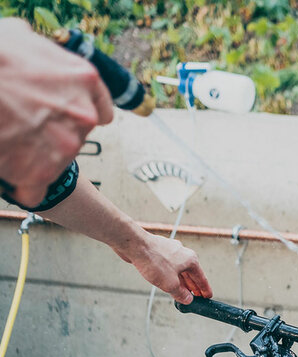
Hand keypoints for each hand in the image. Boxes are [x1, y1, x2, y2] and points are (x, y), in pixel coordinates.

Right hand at [0, 18, 113, 206]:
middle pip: (76, 136)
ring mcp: (65, 145)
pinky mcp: (41, 171)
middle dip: (53, 133)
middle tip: (21, 122)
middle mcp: (84, 115)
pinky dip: (23, 183)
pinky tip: (8, 169)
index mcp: (85, 80)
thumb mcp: (24, 38)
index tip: (62, 117)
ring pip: (56, 161)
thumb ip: (45, 60)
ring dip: (35, 156)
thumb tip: (41, 64)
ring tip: (8, 137)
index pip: (101, 112)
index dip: (78, 115)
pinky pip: (36, 189)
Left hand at [124, 234, 213, 304]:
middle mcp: (183, 253)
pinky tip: (167, 281)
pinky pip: (169, 266)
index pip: (201, 278)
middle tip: (195, 297)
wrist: (134, 245)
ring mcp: (171, 251)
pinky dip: (171, 275)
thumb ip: (181, 294)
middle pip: (191, 274)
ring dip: (181, 281)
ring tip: (182, 292)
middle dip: (193, 286)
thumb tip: (188, 299)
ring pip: (179, 269)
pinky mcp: (159, 251)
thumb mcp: (170, 284)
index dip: (205, 289)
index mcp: (191, 260)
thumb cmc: (154, 261)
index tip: (207, 296)